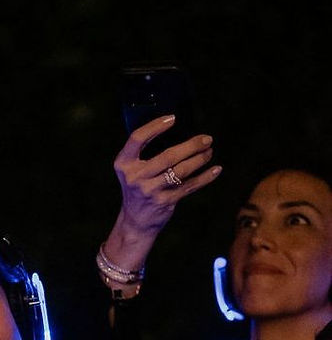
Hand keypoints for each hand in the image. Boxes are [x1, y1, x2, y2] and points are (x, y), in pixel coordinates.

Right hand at [114, 114, 220, 240]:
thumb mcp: (131, 169)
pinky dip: (205, 177)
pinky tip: (215, 170)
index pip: (137, 139)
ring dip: (199, 159)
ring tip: (209, 151)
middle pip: (168, 156)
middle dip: (191, 146)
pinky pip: (189, 186)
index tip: (173, 118)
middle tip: (207, 139)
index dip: (155, 126)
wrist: (135, 221)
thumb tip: (177, 128)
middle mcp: (135, 177)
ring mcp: (150, 191)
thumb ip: (144, 152)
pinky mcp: (164, 202)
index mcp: (124, 164)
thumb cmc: (138, 186)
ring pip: (181, 171)